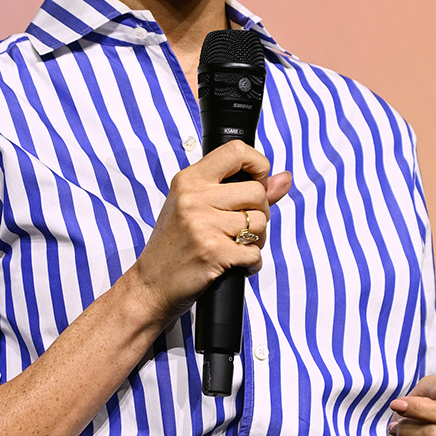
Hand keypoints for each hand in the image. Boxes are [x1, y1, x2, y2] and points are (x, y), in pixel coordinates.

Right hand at [131, 140, 291, 324]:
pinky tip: (234, 264)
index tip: (257, 181)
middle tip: (241, 227)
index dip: (258, 165)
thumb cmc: (174, 245)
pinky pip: (255, 253)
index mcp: (189, 180)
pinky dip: (251, 263)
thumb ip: (243, 189)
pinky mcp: (213, 252)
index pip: (236, 151)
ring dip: (256, 240)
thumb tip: (284, 178)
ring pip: (260, 223)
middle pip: (257, 192)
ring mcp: (203, 224)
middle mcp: (194, 197)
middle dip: (260, 213)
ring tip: (235, 246)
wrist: (151, 284)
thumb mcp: (198, 207)